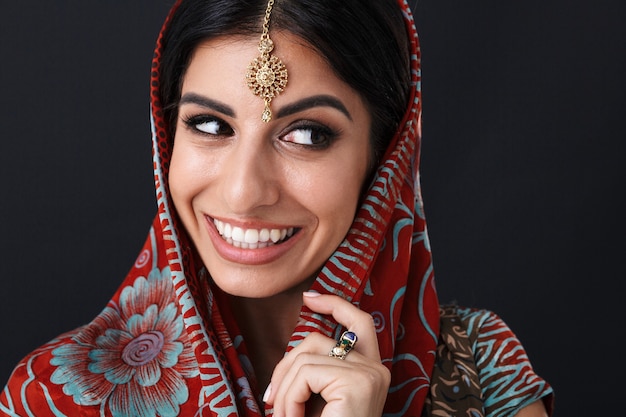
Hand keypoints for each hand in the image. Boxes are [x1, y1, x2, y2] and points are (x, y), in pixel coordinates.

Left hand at [264, 292, 390, 416]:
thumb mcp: (322, 397)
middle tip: (272, 398)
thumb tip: (293, 351)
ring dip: (285, 391)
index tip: (308, 297)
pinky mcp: (357, 383)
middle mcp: (376, 369)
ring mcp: (369, 374)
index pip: (360, 322)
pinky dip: (290, 397)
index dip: (335, 304)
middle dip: (286, 365)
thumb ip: (318, 371)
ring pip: (305, 358)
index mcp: (372, 371)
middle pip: (319, 340)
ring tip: (284, 416)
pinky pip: (306, 374)